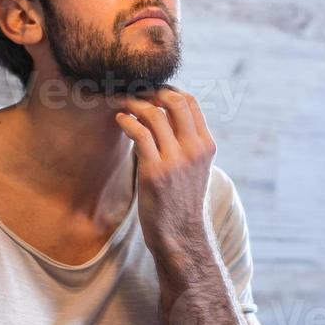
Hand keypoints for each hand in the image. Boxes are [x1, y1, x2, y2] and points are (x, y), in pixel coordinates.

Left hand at [113, 86, 217, 257]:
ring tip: (122, 103)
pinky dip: (126, 121)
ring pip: (155, 115)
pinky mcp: (155, 172)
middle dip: (151, 91)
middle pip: (174, 101)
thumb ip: (186, 143)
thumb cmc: (182, 200)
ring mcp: (176, 160)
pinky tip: (119, 119)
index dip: (168, 90)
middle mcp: (194, 149)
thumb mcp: (195, 168)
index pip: (190, 102)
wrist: (180, 234)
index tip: (150, 91)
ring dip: (134, 103)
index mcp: (205, 145)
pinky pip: (139, 134)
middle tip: (134, 92)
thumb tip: (165, 118)